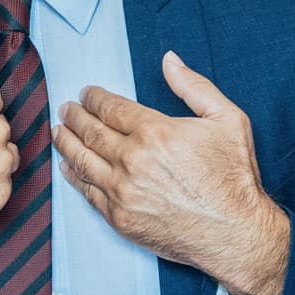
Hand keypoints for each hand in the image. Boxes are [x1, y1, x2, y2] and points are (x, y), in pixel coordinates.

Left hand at [54, 52, 289, 294]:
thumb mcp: (227, 119)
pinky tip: (68, 167)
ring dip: (66, 143)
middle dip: (75, 117)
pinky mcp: (120, 218)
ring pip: (83, 161)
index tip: (86, 94)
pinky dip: (74, 177)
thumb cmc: (234, 177)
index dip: (94, 98)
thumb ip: (194, 86)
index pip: (111, 108)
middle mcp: (132, 160)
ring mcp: (122, 191)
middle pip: (91, 132)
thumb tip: (169, 60)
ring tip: (59, 131)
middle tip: (66, 109)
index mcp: (155, 132)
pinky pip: (88, 192)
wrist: (235, 234)